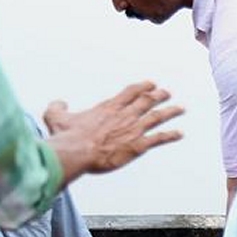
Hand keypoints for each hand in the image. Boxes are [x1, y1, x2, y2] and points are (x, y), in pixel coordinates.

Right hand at [44, 81, 183, 179]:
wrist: (76, 152)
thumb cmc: (67, 137)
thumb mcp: (55, 117)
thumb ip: (57, 107)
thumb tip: (59, 102)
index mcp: (108, 108)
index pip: (130, 92)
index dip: (142, 87)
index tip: (150, 84)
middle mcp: (124, 116)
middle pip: (147, 101)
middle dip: (159, 96)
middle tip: (167, 93)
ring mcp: (133, 130)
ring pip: (157, 117)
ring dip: (171, 111)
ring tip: (181, 108)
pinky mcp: (137, 146)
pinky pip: (159, 139)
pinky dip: (171, 136)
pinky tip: (179, 134)